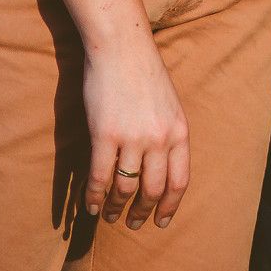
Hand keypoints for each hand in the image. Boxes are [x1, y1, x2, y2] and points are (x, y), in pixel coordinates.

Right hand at [81, 35, 190, 230]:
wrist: (121, 46)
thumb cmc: (144, 72)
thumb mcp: (170, 104)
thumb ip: (168, 134)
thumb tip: (161, 166)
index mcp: (180, 131)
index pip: (180, 181)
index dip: (170, 206)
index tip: (161, 222)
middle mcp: (159, 138)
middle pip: (153, 189)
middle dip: (142, 212)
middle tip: (134, 223)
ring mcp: (132, 138)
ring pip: (125, 188)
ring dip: (117, 207)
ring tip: (110, 216)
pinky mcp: (104, 135)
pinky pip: (99, 177)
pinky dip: (94, 197)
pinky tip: (91, 206)